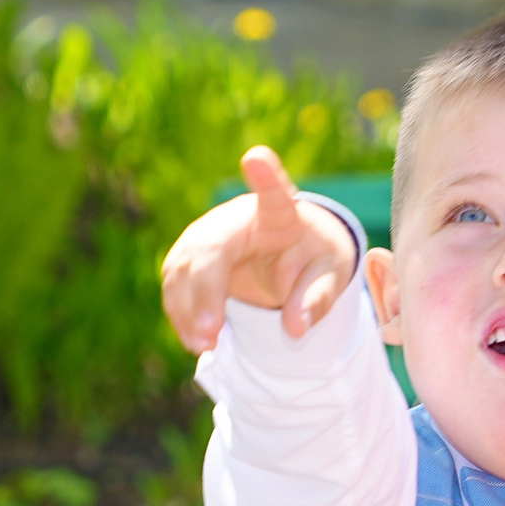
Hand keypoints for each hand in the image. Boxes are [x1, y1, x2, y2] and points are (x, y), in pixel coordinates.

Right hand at [161, 146, 359, 354]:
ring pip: (182, 270)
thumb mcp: (329, 275)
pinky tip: (198, 343)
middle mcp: (233, 219)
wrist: (286, 254)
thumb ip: (317, 298)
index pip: (273, 192)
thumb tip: (297, 328)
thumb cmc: (311, 258)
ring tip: (206, 347)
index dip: (266, 176)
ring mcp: (204, 237)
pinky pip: (175, 288)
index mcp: (279, 212)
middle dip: (204, 291)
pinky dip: (182, 317)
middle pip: (209, 247)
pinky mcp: (187, 260)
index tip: (257, 158)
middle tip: (210, 334)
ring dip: (188, 311)